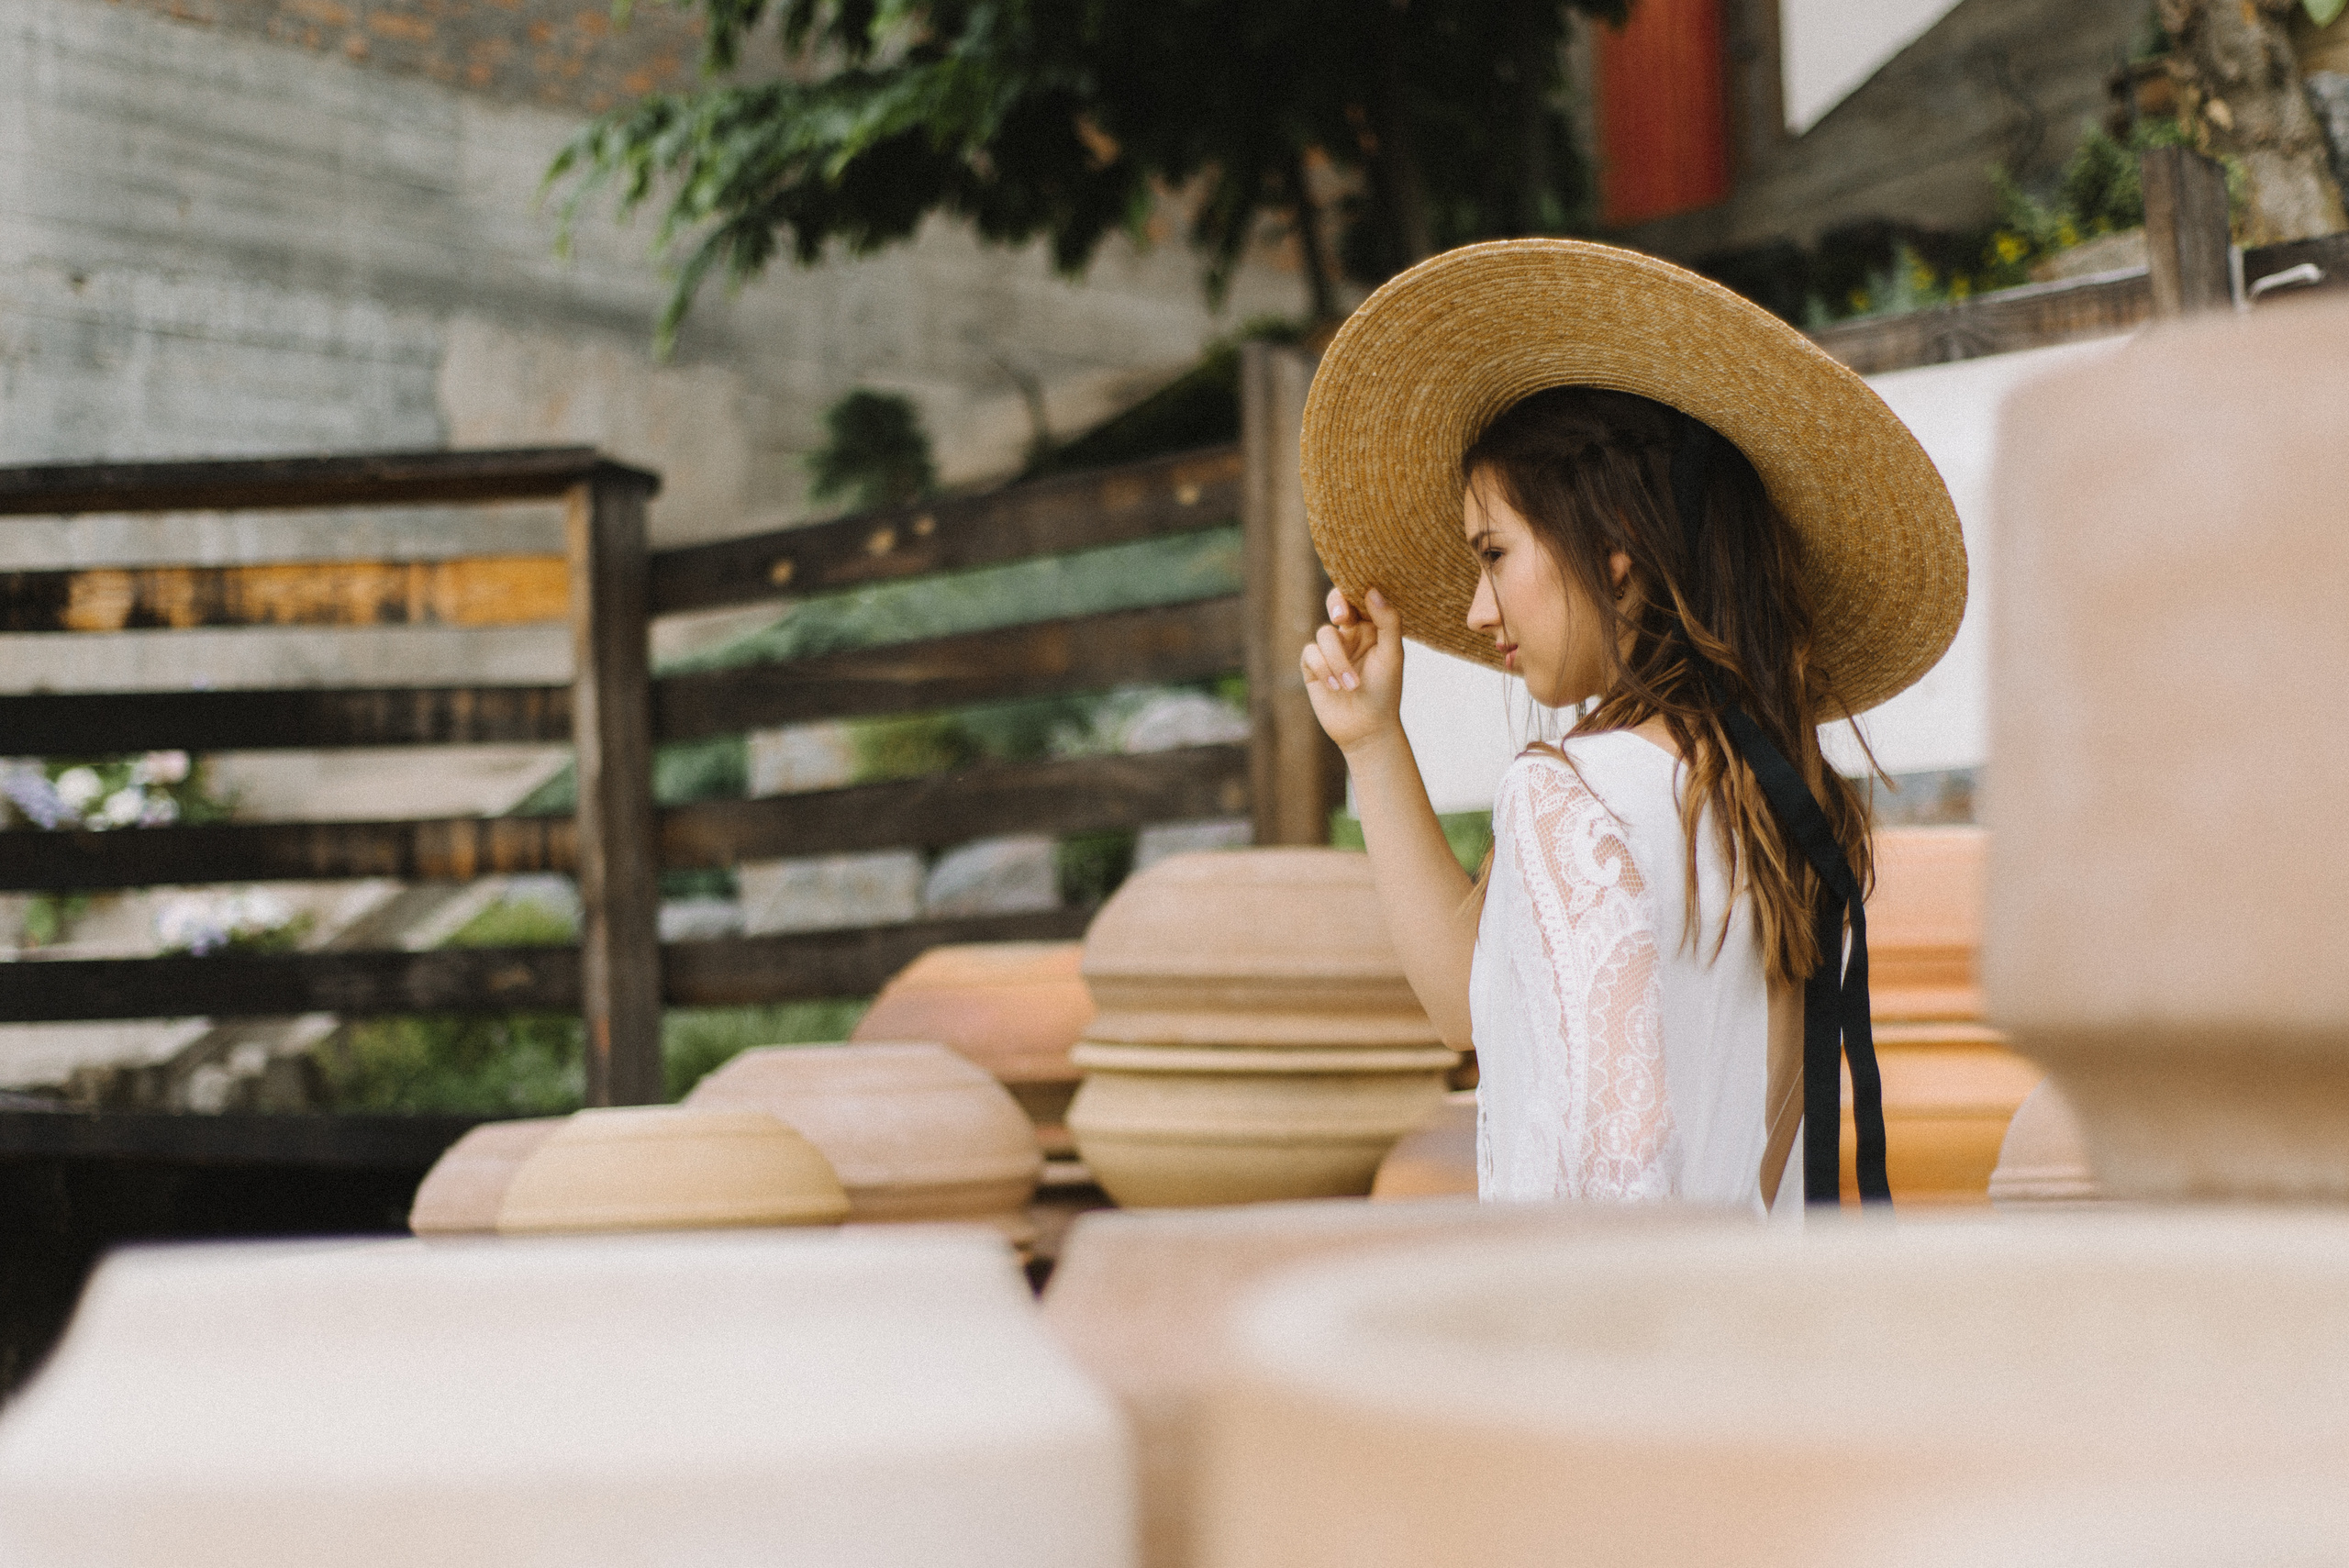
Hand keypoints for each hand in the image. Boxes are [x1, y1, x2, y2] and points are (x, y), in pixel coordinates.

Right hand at [1300, 586, 1404, 754]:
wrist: (1367, 729)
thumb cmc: (1385, 691)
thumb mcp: (1392, 654)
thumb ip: (1387, 621)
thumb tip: (1372, 591)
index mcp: (1372, 627)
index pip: (1360, 598)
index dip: (1355, 591)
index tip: (1362, 599)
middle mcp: (1350, 634)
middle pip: (1336, 603)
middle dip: (1336, 605)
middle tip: (1340, 617)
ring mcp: (1331, 650)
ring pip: (1324, 634)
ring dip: (1337, 660)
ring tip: (1351, 685)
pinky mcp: (1313, 666)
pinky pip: (1311, 653)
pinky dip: (1323, 669)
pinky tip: (1336, 687)